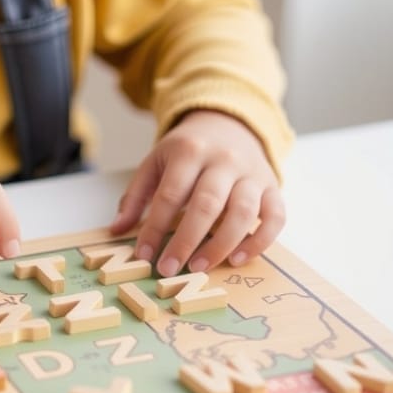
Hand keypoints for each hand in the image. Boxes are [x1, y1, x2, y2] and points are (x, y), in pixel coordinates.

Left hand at [110, 110, 284, 275]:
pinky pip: (275, 217)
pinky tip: (238, 258)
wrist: (229, 123)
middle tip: (169, 269)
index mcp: (190, 151)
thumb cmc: (188, 150)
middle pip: (207, 204)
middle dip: (186, 241)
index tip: (143, 256)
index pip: (169, 195)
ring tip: (200, 267)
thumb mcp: (156, 162)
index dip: (155, 228)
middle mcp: (224, 160)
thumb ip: (136, 196)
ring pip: (243, 212)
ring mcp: (252, 174)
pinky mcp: (272, 186)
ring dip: (221, 245)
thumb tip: (116, 230)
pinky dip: (261, 241)